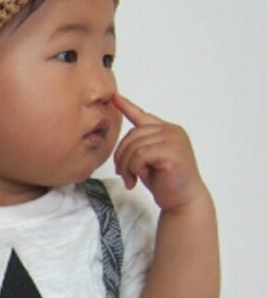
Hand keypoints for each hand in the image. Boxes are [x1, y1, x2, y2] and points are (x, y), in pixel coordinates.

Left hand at [112, 93, 207, 212]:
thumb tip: (123, 144)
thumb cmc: (166, 183)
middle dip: (121, 157)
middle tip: (123, 175)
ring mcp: (173, 139)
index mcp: (166, 130)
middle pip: (132, 135)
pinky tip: (139, 178)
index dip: (127, 107)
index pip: (143, 115)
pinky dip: (135, 168)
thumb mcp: (148, 162)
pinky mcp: (172, 151)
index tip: (115, 98)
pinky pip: (140, 155)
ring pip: (134, 146)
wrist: (183, 200)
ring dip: (127, 166)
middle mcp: (171, 130)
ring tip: (130, 179)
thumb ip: (139, 149)